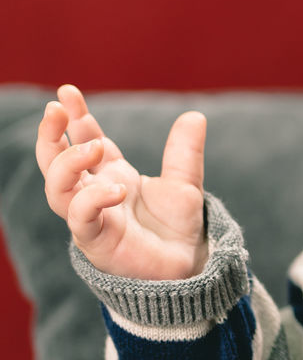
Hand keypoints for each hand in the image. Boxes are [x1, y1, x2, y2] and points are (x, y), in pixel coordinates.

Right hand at [35, 84, 208, 280]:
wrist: (188, 267)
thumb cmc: (178, 229)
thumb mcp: (185, 184)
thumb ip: (184, 153)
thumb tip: (195, 115)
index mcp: (112, 173)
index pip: (83, 139)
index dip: (74, 116)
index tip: (68, 91)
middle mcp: (95, 192)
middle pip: (55, 161)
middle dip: (50, 134)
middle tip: (56, 110)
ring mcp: (92, 217)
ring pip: (57, 188)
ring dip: (69, 163)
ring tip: (96, 147)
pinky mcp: (96, 241)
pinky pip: (80, 218)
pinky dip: (92, 199)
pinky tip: (117, 188)